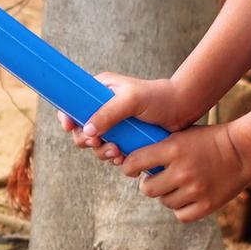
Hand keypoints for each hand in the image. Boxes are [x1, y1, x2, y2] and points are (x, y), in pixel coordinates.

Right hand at [59, 74, 195, 164]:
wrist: (183, 109)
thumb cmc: (159, 98)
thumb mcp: (131, 101)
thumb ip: (107, 113)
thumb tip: (86, 130)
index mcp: (100, 91)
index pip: (73, 104)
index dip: (67, 116)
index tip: (68, 127)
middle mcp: (103, 108)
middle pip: (80, 129)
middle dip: (86, 140)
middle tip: (97, 143)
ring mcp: (114, 125)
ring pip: (95, 144)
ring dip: (101, 152)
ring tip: (116, 152)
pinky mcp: (124, 138)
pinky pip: (110, 152)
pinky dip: (114, 157)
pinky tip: (124, 157)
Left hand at [121, 122, 250, 222]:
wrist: (244, 150)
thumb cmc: (210, 140)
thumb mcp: (182, 136)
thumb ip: (160, 148)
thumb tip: (133, 161)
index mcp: (174, 149)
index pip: (135, 162)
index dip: (129, 168)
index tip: (131, 169)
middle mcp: (182, 171)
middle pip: (146, 189)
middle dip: (149, 184)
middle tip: (157, 179)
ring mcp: (195, 190)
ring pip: (164, 202)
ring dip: (167, 195)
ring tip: (177, 186)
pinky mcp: (207, 205)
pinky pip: (181, 215)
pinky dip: (181, 208)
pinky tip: (186, 198)